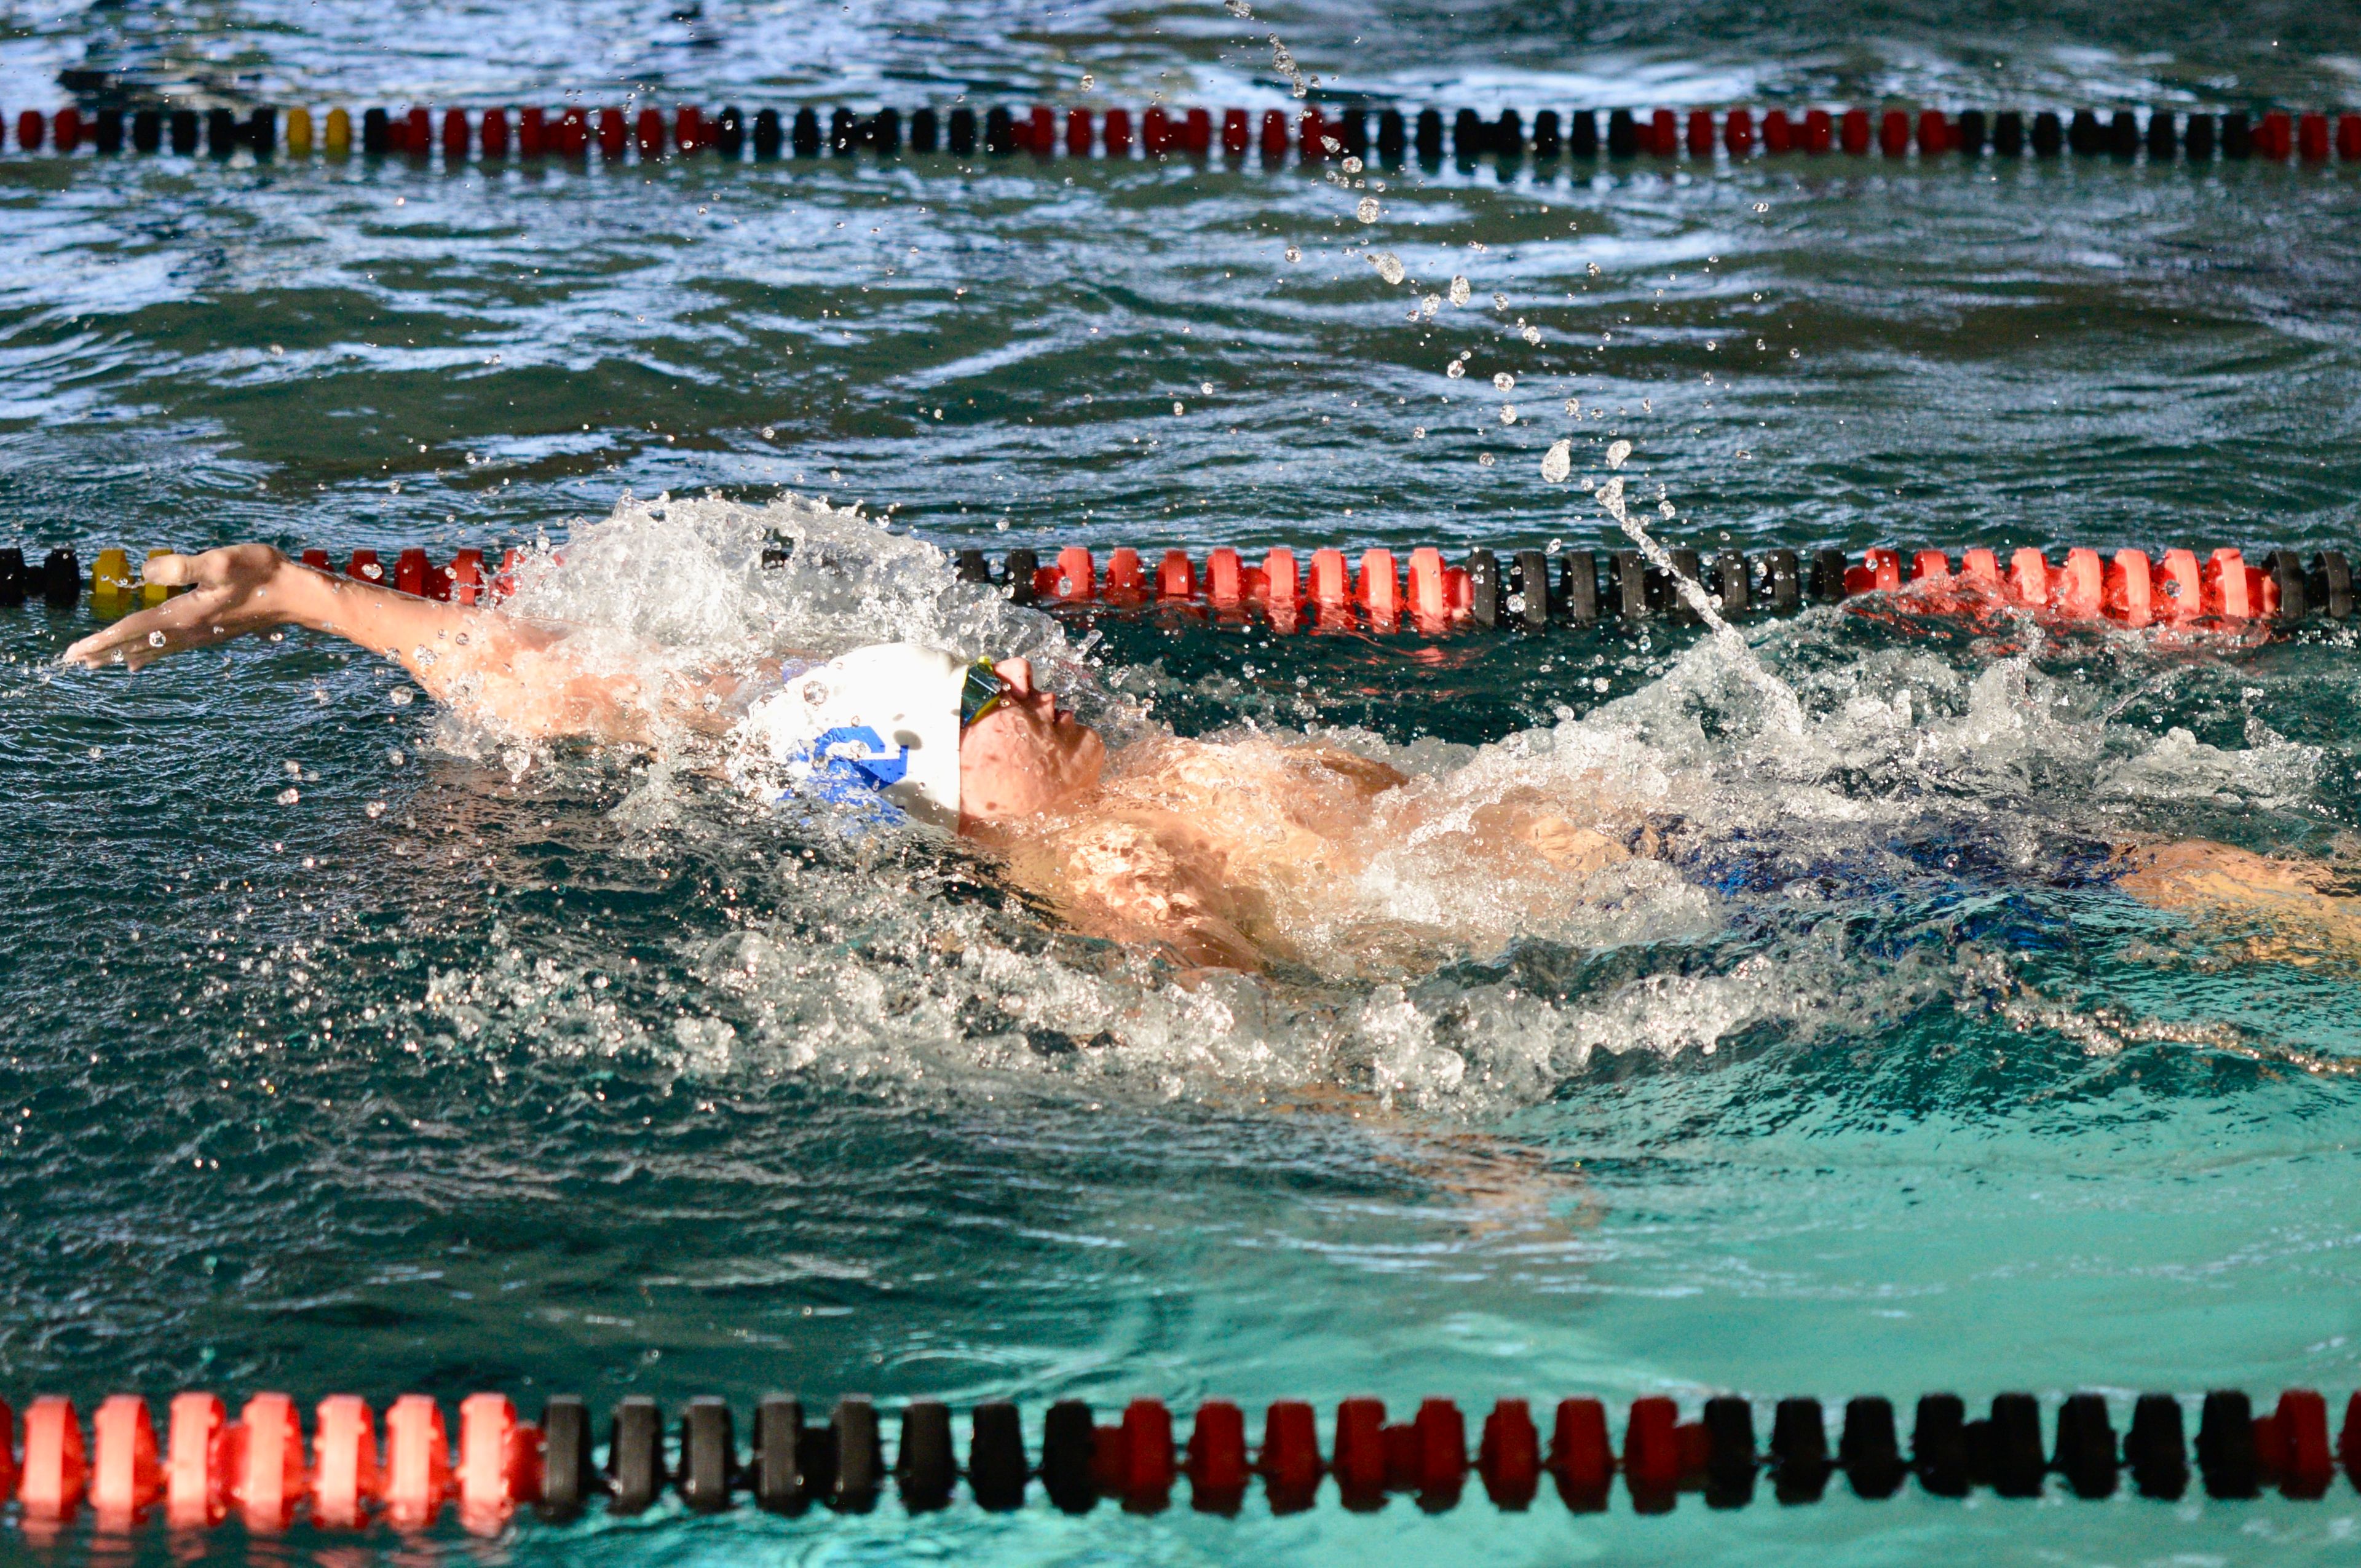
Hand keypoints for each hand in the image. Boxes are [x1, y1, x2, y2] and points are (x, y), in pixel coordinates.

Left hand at [60, 545, 296, 670]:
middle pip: (137, 644)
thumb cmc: (262, 574)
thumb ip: (181, 566)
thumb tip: (146, 572)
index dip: (101, 639)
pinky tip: (140, 659)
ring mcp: (200, 634)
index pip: (132, 630)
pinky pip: (168, 648)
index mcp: (185, 614)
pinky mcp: (211, 632)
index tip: (73, 652)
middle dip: (104, 651)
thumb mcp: (220, 561)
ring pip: (151, 649)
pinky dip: (147, 654)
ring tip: (99, 663)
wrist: (298, 596)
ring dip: (122, 654)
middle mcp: (189, 630)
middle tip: (74, 662)